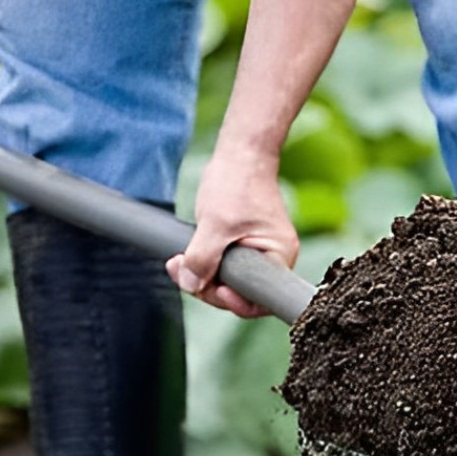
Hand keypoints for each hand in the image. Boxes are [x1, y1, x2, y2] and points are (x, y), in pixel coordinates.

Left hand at [166, 147, 298, 317]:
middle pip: (240, 292)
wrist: (240, 153)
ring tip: (177, 262)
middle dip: (208, 286)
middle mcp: (274, 258)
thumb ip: (202, 258)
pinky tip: (185, 256)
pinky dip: (205, 264)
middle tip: (181, 271)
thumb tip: (191, 285)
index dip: (233, 302)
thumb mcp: (215, 224)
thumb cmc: (236, 183)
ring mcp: (259, 252)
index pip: (259, 300)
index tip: (211, 289)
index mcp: (279, 256)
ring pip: (229, 280)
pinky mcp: (245, 245)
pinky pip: (225, 266)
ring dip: (201, 275)